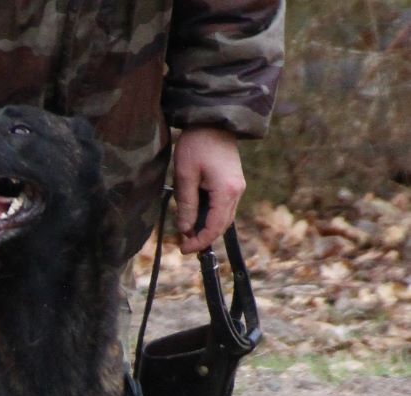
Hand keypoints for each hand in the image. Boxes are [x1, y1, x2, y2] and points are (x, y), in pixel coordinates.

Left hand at [173, 127, 245, 254]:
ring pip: (224, 217)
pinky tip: (196, 216)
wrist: (213, 119)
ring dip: (207, 227)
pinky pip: (224, 207)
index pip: (214, 227)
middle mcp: (237, 191)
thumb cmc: (197, 144)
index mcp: (226, 191)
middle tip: (184, 244)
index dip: (199, 242)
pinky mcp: (233, 182)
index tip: (184, 249)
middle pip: (222, 225)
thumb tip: (185, 229)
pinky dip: (211, 216)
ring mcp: (238, 186)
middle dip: (203, 237)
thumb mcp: (185, 176)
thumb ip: (186, 205)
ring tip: (188, 232)